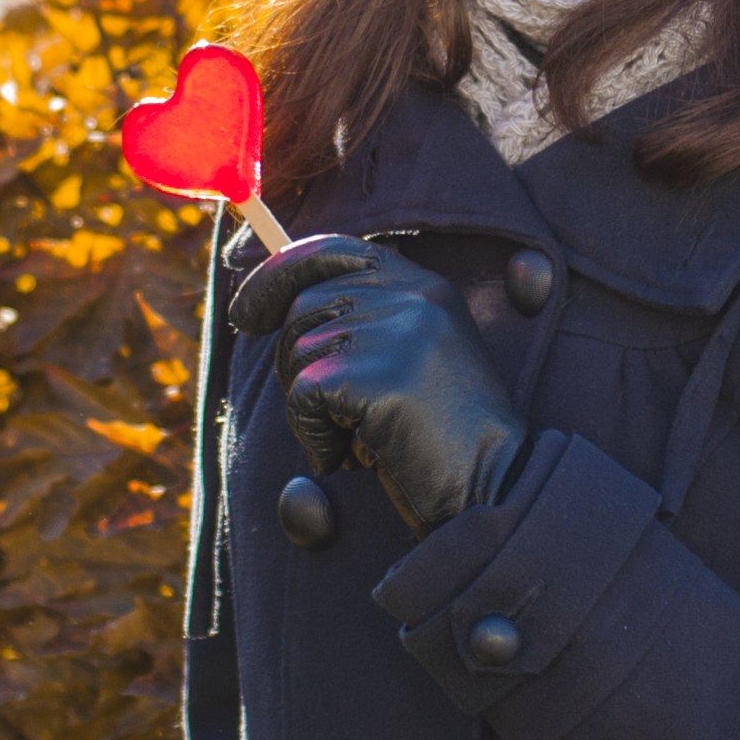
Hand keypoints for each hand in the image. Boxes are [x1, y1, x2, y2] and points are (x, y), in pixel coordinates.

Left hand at [228, 233, 530, 538]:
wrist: (493, 489)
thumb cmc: (442, 437)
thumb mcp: (410, 358)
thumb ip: (362, 320)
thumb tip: (270, 304)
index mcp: (426, 286)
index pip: (334, 250)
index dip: (279, 275)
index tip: (246, 313)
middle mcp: (415, 297)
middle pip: (305, 307)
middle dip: (296, 363)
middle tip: (331, 415)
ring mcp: (401, 332)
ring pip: (300, 352)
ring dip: (310, 406)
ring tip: (358, 436)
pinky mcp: (381, 375)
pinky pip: (304, 395)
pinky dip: (313, 434)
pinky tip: (350, 457)